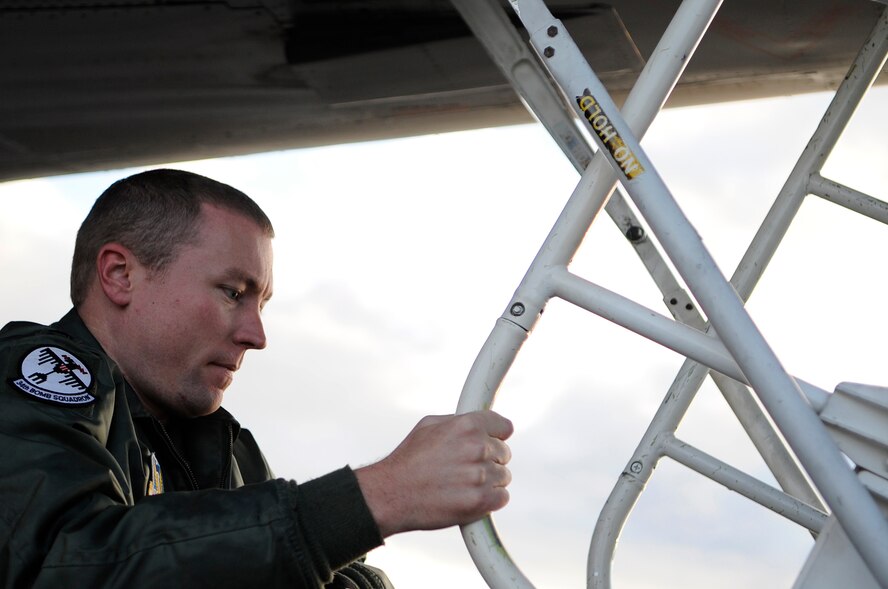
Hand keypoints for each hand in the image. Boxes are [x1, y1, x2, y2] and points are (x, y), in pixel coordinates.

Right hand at [355, 410, 513, 537]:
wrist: (392, 494)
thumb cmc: (408, 460)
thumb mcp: (428, 426)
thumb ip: (458, 421)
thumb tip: (478, 423)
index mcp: (467, 425)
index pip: (503, 426)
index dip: (496, 435)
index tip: (491, 441)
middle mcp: (477, 447)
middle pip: (504, 452)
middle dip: (489, 460)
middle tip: (466, 468)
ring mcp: (480, 475)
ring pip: (503, 476)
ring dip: (488, 481)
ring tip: (462, 484)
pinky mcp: (480, 501)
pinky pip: (502, 497)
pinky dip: (490, 499)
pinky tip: (470, 497)